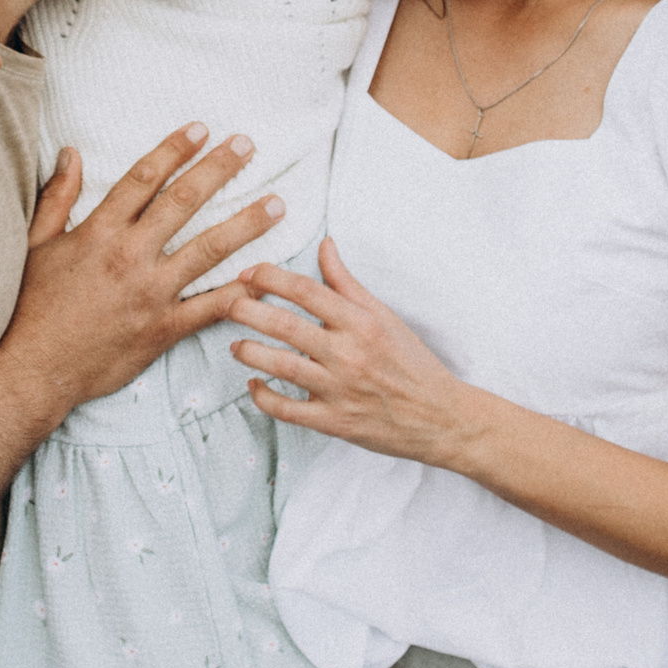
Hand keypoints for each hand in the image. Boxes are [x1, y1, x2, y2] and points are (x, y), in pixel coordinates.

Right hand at [0, 126, 284, 417]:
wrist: (31, 370)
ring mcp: (151, 293)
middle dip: (219, 169)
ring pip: (209, 249)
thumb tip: (71, 152)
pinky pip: (210, 307)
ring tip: (278, 204)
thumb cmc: (28, 307)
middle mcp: (130, 255)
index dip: (174, 149)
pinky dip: (240, 292)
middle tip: (248, 145)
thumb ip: (56, 197)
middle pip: (184, 202)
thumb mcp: (35, 244)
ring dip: (247, 223)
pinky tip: (266, 277)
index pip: (144, 177)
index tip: (201, 129)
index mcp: (98, 232)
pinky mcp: (163, 328)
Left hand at [229, 238, 479, 466]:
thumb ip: (347, 282)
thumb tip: (324, 244)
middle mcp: (348, 353)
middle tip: (227, 304)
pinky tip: (253, 385)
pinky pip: (287, 411)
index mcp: (361, 322)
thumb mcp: (384, 315)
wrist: (441, 417)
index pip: (306, 291)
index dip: (270, 278)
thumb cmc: (412, 362)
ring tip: (235, 345)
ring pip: (281, 367)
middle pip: (285, 326)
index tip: (248, 273)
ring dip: (250, 352)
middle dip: (247, 311)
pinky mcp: (335, 422)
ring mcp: (340, 390)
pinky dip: (264, 398)